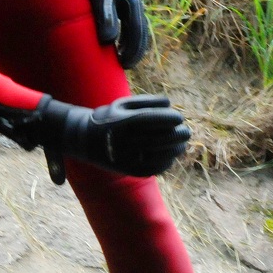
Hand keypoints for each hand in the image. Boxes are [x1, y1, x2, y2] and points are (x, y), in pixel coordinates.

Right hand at [37, 95, 189, 181]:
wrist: (85, 140)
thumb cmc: (109, 118)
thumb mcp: (122, 104)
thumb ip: (146, 101)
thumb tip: (169, 103)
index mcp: (120, 122)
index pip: (149, 120)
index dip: (168, 119)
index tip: (179, 117)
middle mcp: (122, 141)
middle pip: (156, 139)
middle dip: (176, 136)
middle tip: (187, 132)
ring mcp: (125, 158)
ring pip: (156, 156)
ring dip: (174, 150)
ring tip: (181, 144)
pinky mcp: (128, 171)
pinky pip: (152, 169)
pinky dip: (165, 163)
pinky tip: (171, 155)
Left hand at [72, 0, 149, 68]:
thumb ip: (105, 18)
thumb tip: (109, 41)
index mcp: (133, 7)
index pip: (137, 36)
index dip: (132, 53)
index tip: (124, 65)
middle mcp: (136, 5)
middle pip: (141, 34)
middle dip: (135, 52)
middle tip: (125, 66)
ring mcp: (132, 3)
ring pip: (137, 29)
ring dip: (132, 44)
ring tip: (123, 58)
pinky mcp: (125, 1)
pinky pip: (131, 23)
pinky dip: (128, 35)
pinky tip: (119, 42)